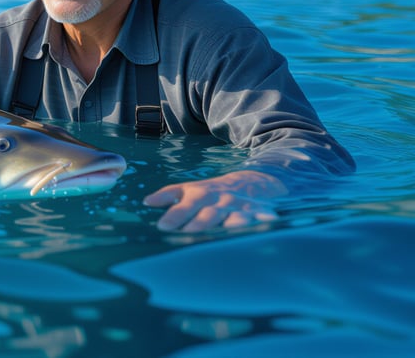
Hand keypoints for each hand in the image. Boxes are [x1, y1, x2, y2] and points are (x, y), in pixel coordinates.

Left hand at [143, 170, 287, 231]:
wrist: (250, 181)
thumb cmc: (212, 191)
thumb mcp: (189, 189)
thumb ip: (168, 195)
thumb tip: (146, 202)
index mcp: (199, 195)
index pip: (184, 205)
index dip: (174, 215)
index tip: (162, 226)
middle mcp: (218, 201)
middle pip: (208, 214)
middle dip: (199, 223)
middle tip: (188, 233)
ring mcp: (238, 206)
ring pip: (233, 216)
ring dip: (231, 223)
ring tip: (228, 228)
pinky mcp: (257, 211)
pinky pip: (262, 215)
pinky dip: (265, 218)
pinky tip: (269, 220)